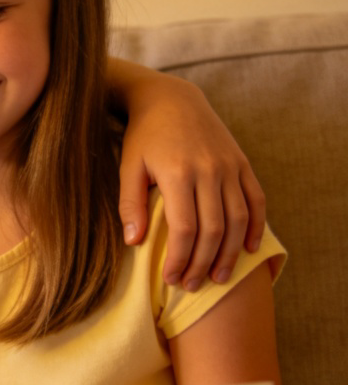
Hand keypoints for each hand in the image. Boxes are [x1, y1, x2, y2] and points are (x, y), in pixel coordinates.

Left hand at [118, 76, 265, 289]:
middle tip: (193, 285)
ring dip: (230, 253)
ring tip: (219, 277)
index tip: (170, 279)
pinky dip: (255, 226)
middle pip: (213, 230)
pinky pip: (256, 200)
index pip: (184, 229)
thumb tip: (133, 242)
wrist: (171, 99)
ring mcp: (229, 166)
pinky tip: (249, 249)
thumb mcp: (128, 166)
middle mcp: (209, 170)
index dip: (180, 259)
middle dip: (203, 263)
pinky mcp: (242, 163)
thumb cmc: (143, 137)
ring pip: (238, 219)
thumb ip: (130, 203)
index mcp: (178, 174)